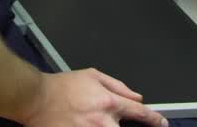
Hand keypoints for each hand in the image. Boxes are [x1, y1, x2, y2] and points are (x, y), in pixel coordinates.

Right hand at [21, 69, 165, 126]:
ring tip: (95, 119)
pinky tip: (86, 124)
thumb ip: (117, 85)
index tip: (161, 123)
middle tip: (120, 120)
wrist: (35, 98)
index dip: (155, 119)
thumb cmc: (60, 87)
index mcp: (108, 102)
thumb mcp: (91, 75)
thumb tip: (136, 96)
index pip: (140, 113)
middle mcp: (102, 121)